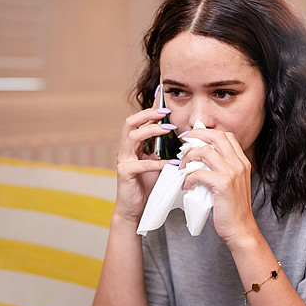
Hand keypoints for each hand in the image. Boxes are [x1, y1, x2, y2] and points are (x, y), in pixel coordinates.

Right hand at [113, 108, 173, 222]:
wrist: (135, 209)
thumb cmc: (146, 185)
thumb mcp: (158, 163)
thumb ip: (163, 149)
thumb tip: (181, 137)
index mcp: (133, 144)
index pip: (140, 120)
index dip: (151, 108)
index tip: (163, 96)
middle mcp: (126, 149)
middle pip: (131, 122)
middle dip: (148, 114)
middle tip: (166, 112)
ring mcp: (124, 160)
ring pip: (133, 136)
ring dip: (151, 130)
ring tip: (168, 129)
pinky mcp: (125, 172)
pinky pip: (142, 163)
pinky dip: (158, 162)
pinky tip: (172, 162)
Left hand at [179, 129, 259, 246]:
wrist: (240, 228)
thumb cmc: (233, 208)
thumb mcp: (233, 183)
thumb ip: (222, 168)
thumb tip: (200, 159)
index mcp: (242, 161)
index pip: (226, 136)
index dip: (208, 132)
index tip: (193, 137)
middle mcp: (239, 164)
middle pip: (216, 136)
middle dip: (196, 135)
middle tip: (183, 143)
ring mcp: (232, 173)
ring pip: (205, 151)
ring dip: (189, 157)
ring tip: (183, 168)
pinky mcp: (223, 184)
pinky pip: (199, 172)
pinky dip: (189, 178)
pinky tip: (187, 185)